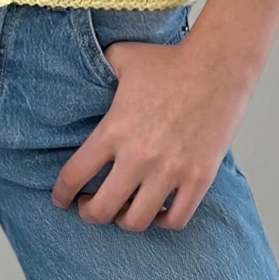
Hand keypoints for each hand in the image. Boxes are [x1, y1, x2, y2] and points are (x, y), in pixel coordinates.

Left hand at [51, 29, 256, 230]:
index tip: (60, 199)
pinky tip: (159, 210)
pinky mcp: (198, 178)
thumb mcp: (121, 58)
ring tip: (123, 211)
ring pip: (137, 221)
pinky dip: (163, 221)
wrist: (218, 65)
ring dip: (124, 220)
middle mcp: (138, 157)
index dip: (61, 193)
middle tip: (88, 208)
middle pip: (102, 209)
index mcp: (114, 130)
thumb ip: (97, 68)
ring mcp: (170, 171)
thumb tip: (84, 69)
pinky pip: (176, 219)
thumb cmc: (170, 60)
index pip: (74, 175)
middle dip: (89, 213)